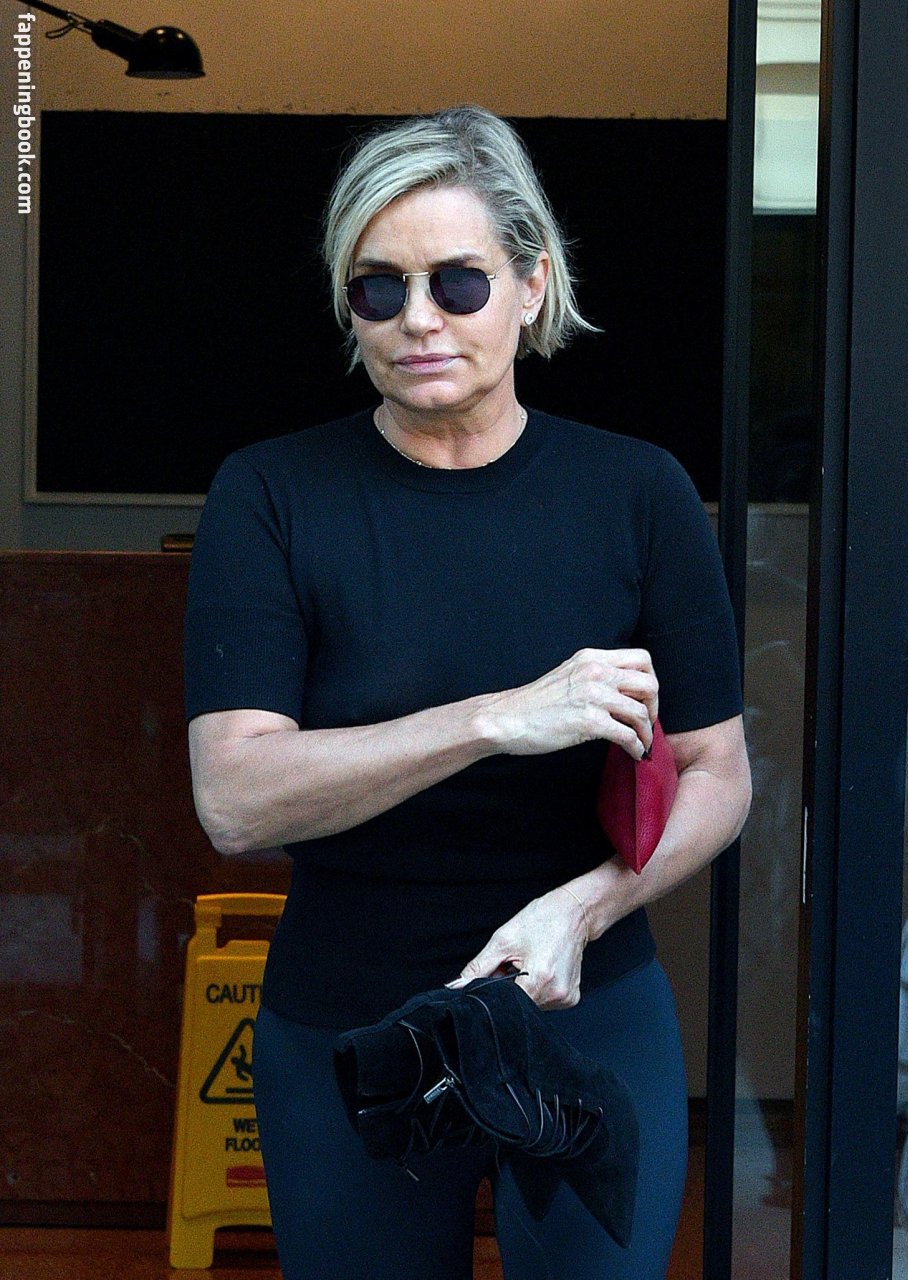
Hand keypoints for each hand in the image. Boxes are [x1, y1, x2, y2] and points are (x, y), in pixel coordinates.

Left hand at [447, 885, 589, 1009]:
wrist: (574, 912)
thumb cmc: (541, 920)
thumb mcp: (503, 940)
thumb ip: (478, 967)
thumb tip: (456, 986)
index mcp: (540, 980)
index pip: (504, 1002)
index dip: (494, 989)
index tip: (495, 973)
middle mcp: (556, 994)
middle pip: (518, 1005)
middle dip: (508, 988)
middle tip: (511, 963)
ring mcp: (566, 999)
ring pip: (530, 1004)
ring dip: (522, 988)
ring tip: (528, 963)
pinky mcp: (571, 998)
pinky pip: (544, 1001)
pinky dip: (536, 988)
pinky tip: (540, 969)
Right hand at [477, 648, 657, 759]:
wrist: (507, 718)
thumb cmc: (536, 703)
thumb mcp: (569, 674)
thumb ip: (595, 676)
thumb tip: (624, 694)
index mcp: (592, 658)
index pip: (642, 660)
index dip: (651, 681)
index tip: (644, 700)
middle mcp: (596, 672)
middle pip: (649, 684)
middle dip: (654, 708)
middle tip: (646, 723)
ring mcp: (593, 696)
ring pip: (642, 713)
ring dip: (647, 733)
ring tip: (642, 744)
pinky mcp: (589, 721)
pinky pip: (628, 735)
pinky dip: (637, 747)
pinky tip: (634, 754)